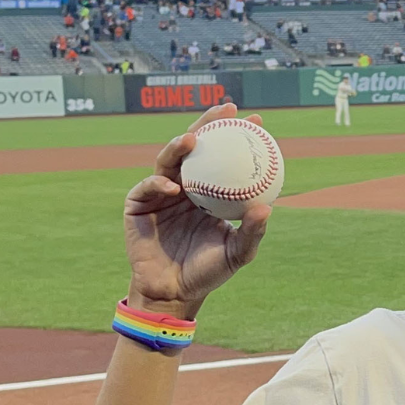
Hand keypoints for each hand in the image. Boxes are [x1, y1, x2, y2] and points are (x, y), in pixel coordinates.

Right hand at [123, 104, 270, 318]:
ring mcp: (159, 193)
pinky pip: (148, 188)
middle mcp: (184, 185)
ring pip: (168, 159)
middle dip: (208, 122)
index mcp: (208, 190)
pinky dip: (159, 185)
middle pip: (195, 146)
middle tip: (226, 111)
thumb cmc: (207, 271)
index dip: (238, 135)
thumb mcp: (237, 252)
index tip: (258, 121)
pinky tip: (173, 187)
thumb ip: (252, 231)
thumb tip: (267, 207)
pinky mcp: (137, 205)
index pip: (224, 155)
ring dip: (179, 145)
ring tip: (194, 140)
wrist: (174, 293)